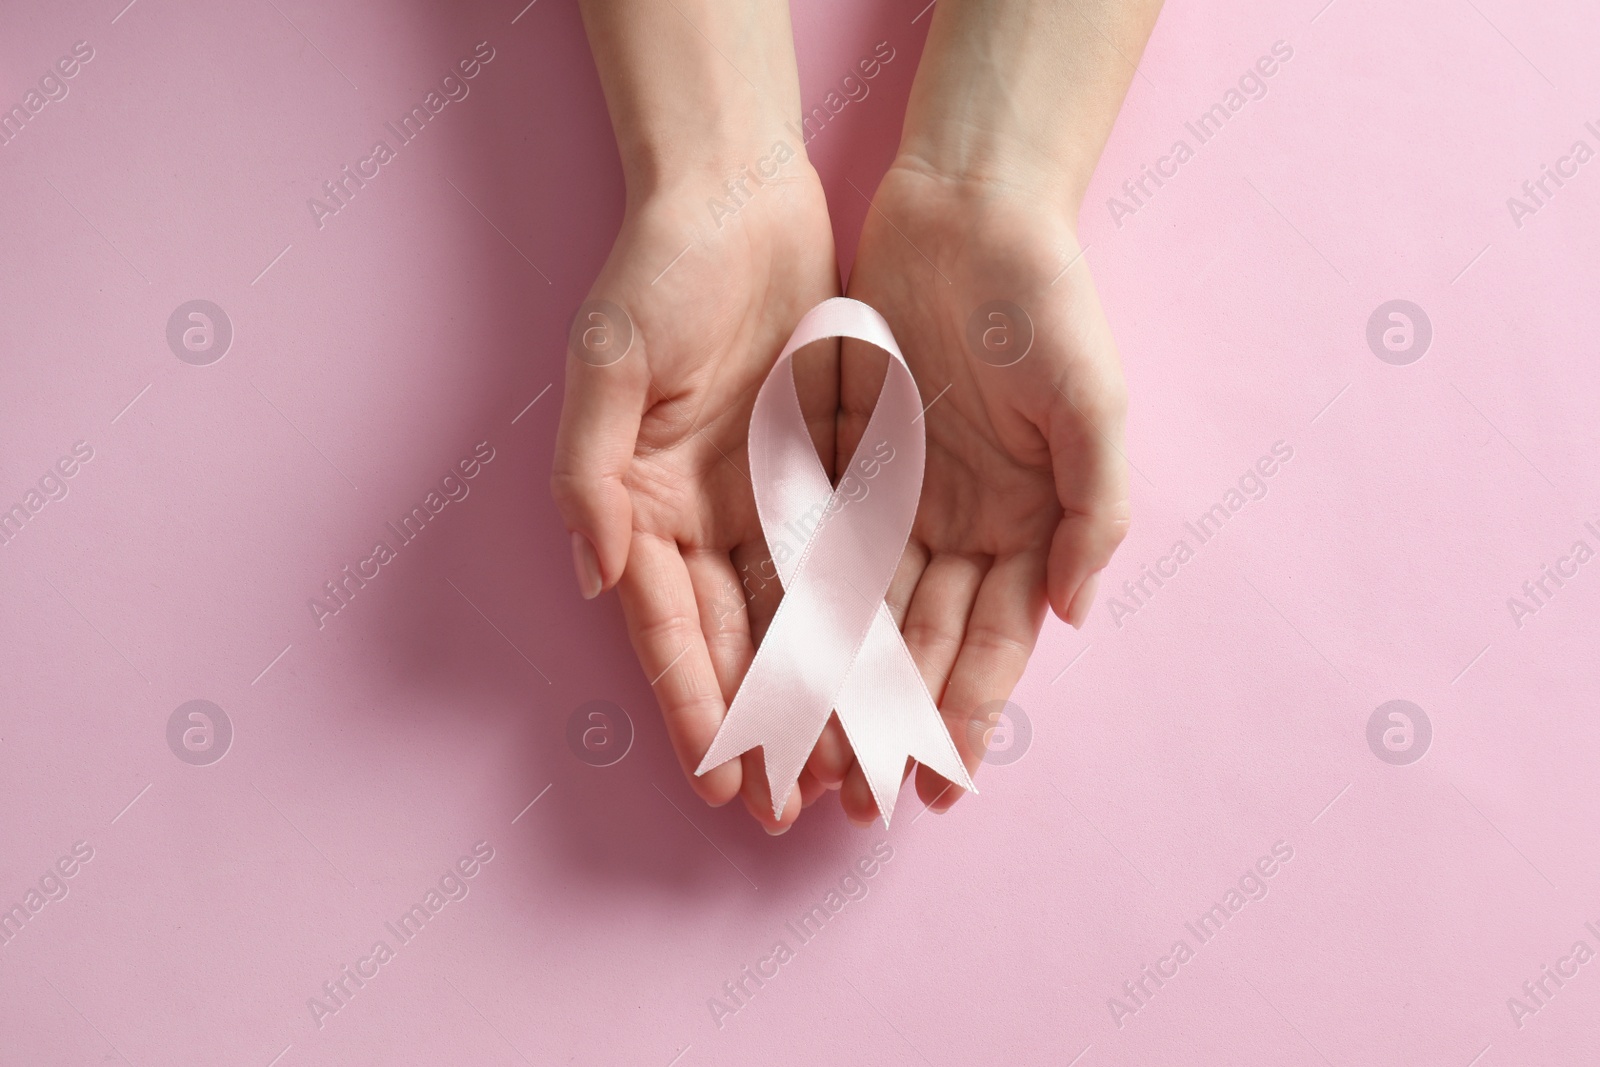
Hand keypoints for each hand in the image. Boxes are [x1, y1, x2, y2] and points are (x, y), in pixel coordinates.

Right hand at [551, 163, 841, 833]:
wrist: (738, 195)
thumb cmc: (656, 271)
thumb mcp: (605, 362)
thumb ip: (590, 475)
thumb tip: (598, 580)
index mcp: (639, 506)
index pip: (670, 629)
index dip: (696, 706)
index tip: (723, 781)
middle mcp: (700, 519)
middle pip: (736, 642)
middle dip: (764, 727)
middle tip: (794, 809)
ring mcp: (763, 501)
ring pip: (797, 619)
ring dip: (819, 695)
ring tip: (848, 769)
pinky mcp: (821, 472)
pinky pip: (848, 560)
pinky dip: (863, 621)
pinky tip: (887, 678)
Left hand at [821, 159, 1131, 822]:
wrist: (971, 209)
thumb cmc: (1046, 303)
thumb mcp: (1094, 405)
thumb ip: (1095, 510)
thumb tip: (1074, 612)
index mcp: (1028, 522)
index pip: (993, 641)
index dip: (967, 715)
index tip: (942, 789)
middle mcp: (962, 523)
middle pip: (921, 644)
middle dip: (892, 725)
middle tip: (859, 803)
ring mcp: (902, 496)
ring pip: (864, 611)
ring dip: (839, 685)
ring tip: (809, 755)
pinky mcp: (847, 459)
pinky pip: (818, 545)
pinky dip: (800, 606)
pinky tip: (777, 663)